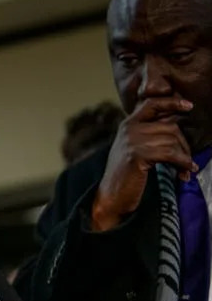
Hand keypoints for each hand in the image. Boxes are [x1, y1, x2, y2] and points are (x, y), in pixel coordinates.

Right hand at [92, 98, 196, 230]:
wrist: (111, 197)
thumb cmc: (126, 176)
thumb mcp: (134, 149)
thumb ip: (148, 135)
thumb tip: (176, 128)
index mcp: (127, 124)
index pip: (152, 103)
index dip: (171, 102)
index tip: (188, 106)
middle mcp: (128, 129)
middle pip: (170, 126)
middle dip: (184, 145)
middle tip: (187, 161)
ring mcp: (132, 140)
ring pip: (172, 141)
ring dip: (184, 157)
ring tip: (186, 170)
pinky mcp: (137, 155)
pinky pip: (170, 154)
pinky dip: (182, 164)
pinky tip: (185, 173)